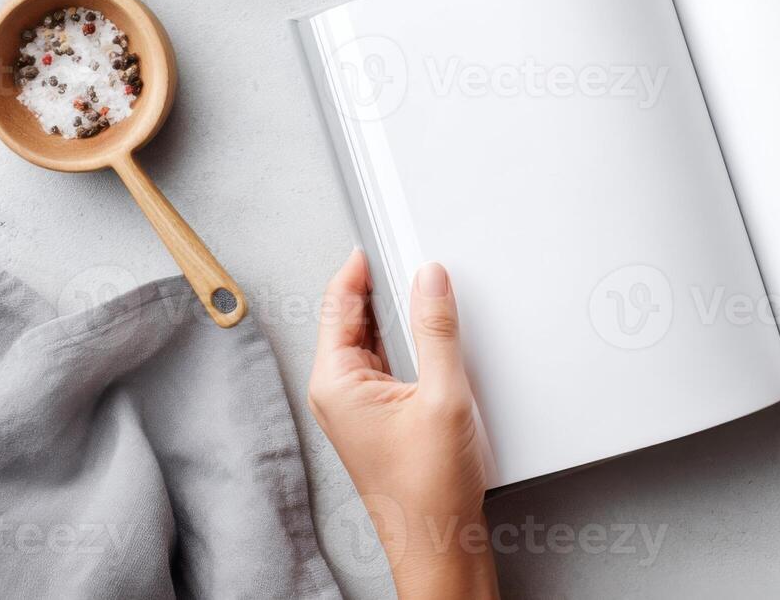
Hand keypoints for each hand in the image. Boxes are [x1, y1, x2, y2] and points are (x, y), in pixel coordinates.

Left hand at [308, 251, 497, 599]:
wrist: (438, 540)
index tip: (377, 239)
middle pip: (351, 318)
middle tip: (405, 256)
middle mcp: (337, 393)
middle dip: (377, 286)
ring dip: (392, 314)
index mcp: (335, 383)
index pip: (339, 305)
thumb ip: (437, 330)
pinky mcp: (376, 417)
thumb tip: (431, 279)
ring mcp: (355, 407)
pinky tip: (426, 333)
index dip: (358, 267)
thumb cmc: (428, 488)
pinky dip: (402, 340)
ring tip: (419, 288)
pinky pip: (383, 362)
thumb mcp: (443, 395)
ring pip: (369, 340)